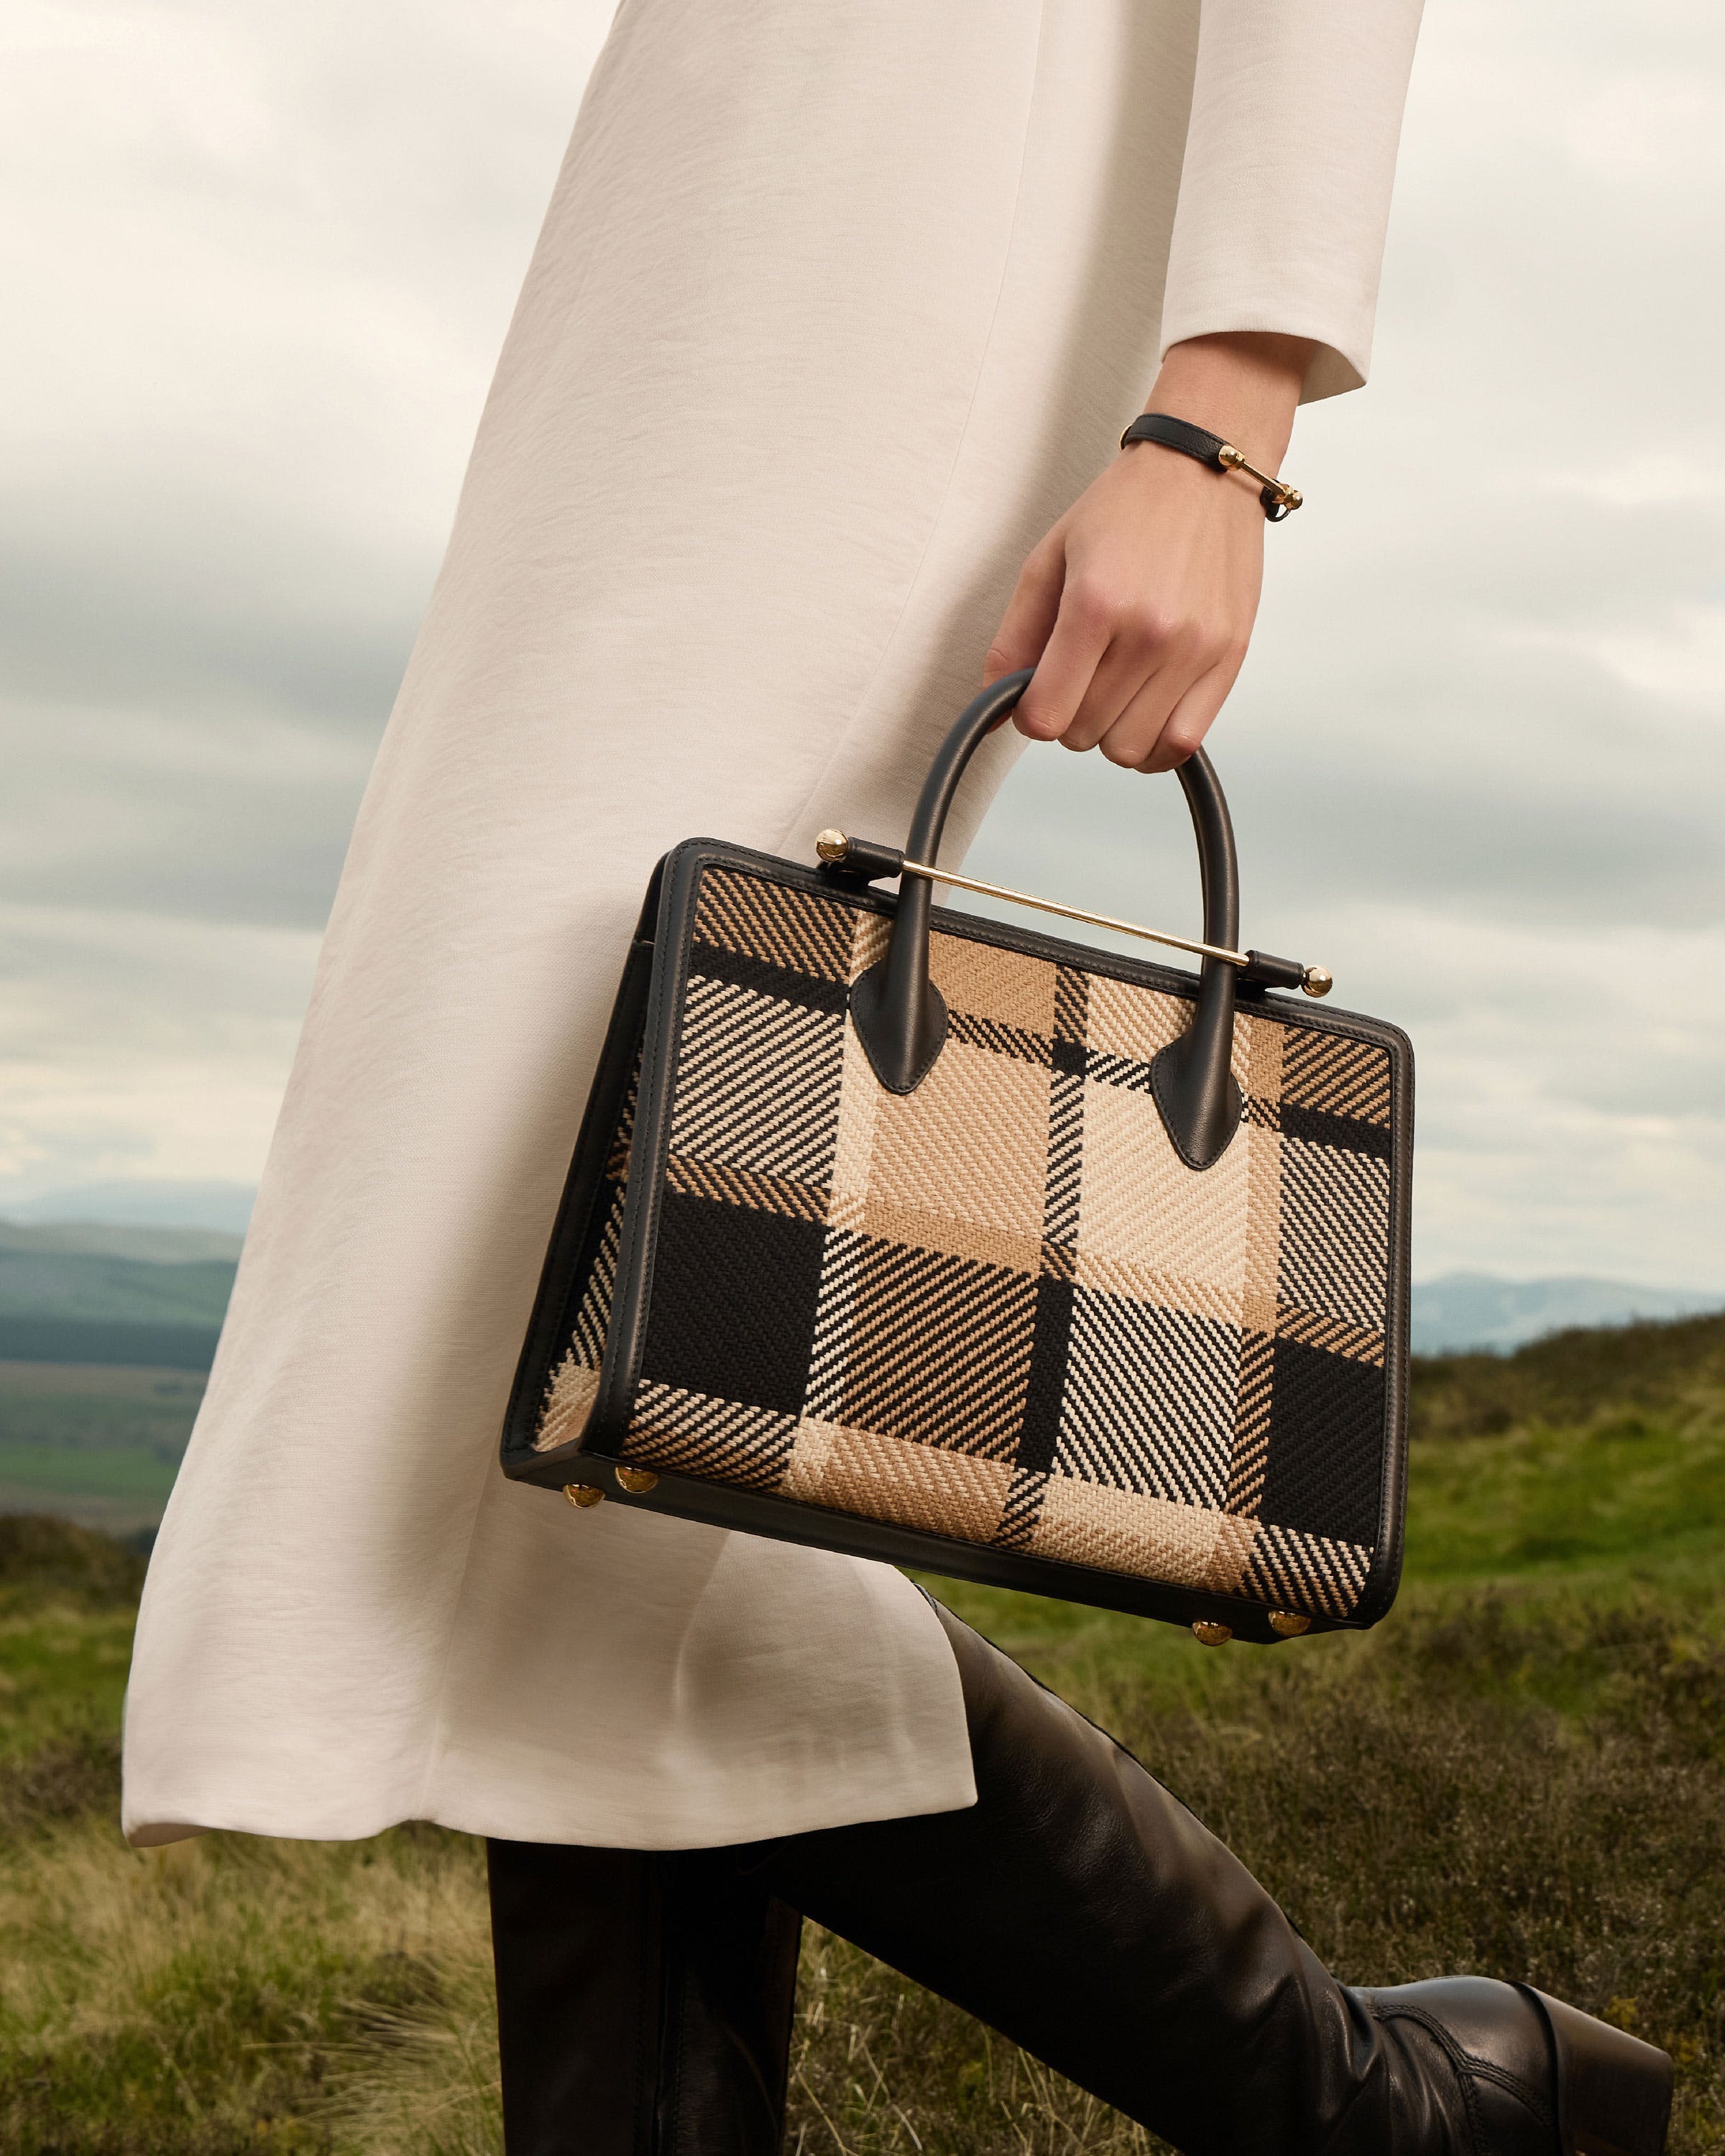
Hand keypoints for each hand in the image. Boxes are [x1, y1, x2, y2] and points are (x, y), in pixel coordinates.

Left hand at [983, 332, 1312, 771]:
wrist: (1203, 471)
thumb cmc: (1126, 509)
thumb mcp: (1048, 561)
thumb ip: (1014, 640)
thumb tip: (993, 709)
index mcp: (1096, 604)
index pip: (1046, 715)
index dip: (1030, 715)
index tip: (1035, 694)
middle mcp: (1150, 633)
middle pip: (1085, 735)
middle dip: (1069, 716)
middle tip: (1078, 678)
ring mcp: (1195, 650)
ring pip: (1131, 750)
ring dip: (1110, 732)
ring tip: (1113, 691)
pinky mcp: (1230, 658)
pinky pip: (1182, 744)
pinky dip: (1155, 746)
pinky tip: (1144, 714)